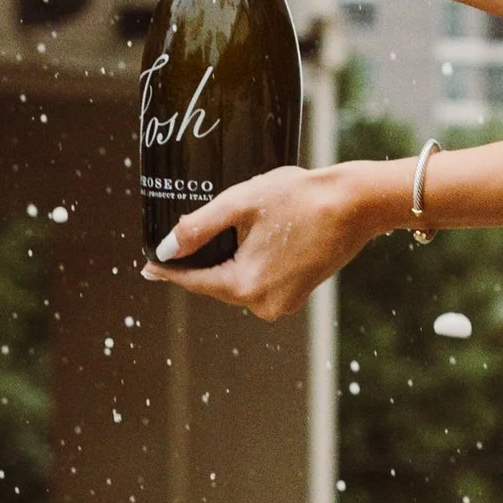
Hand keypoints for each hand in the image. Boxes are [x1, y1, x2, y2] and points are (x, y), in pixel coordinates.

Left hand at [141, 161, 393, 318]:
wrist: (356, 204)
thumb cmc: (301, 198)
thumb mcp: (241, 203)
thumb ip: (198, 227)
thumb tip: (166, 249)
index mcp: (246, 285)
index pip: (193, 281)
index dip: (168, 270)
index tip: (146, 267)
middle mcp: (264, 304)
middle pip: (216, 282)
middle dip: (203, 259)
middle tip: (186, 235)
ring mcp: (284, 302)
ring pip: (239, 282)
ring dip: (230, 259)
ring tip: (233, 228)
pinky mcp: (298, 294)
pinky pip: (260, 281)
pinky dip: (252, 263)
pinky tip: (256, 237)